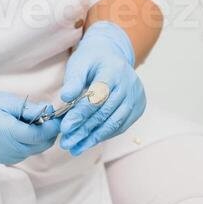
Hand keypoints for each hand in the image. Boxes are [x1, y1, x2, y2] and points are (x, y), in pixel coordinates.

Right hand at [0, 92, 61, 164]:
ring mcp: (8, 158)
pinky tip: (22, 130)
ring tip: (31, 121)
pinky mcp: (6, 160)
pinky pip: (26, 153)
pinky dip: (30, 142)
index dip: (53, 125)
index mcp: (9, 134)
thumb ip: (26, 108)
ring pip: (36, 150)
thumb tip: (47, 111)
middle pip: (42, 145)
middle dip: (49, 131)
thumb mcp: (1, 101)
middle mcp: (11, 150)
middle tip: (47, 115)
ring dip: (40, 137)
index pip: (41, 135)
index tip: (56, 114)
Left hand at [58, 21, 145, 155]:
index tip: (65, 128)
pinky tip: (89, 142)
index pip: (97, 97)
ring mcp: (136, 97)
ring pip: (114, 123)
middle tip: (66, 143)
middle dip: (84, 130)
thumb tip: (64, 98)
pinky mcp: (138, 107)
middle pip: (105, 113)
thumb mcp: (79, 63)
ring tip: (75, 148)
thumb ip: (73, 81)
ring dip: (93, 138)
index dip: (80, 114)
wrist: (112, 55)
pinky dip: (104, 135)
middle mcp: (129, 85)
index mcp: (114, 71)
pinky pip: (121, 126)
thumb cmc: (92, 60)